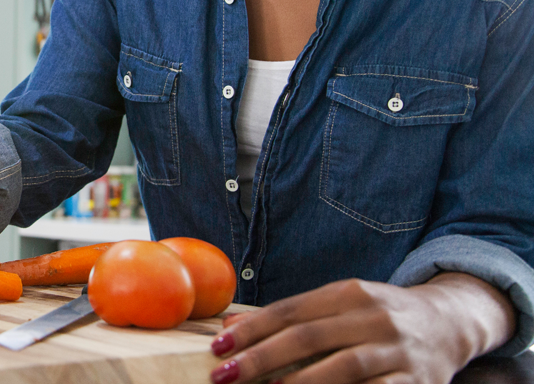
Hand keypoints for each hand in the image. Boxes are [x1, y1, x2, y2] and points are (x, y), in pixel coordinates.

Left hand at [208, 274, 514, 383]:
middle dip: (261, 358)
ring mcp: (397, 350)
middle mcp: (374, 317)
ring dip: (299, 383)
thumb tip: (230, 329)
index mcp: (349, 292)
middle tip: (225, 375)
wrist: (449, 322)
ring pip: (343, 367)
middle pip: (309, 338)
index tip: (219, 347)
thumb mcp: (339, 305)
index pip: (291, 311)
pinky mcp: (417, 382)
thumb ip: (292, 316)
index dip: (253, 330)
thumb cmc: (378, 316)